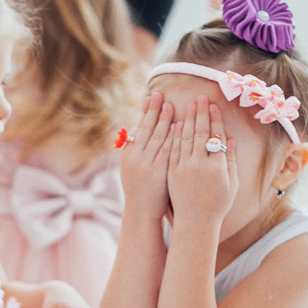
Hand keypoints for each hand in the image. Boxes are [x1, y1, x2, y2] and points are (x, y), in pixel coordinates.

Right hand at [119, 92, 174, 219]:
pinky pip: (167, 150)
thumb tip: (138, 130)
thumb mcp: (132, 168)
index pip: (138, 127)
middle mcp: (135, 157)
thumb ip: (136, 150)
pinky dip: (173, 137)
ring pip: (157, 137)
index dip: (146, 112)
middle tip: (161, 94)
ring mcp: (147, 164)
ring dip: (164, 120)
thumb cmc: (141, 190)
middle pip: (147, 128)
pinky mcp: (159, 172)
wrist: (142, 213)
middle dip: (154, 110)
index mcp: (128, 154)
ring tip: (172, 105)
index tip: (152, 97)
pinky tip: (179, 126)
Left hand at [167, 97, 236, 227]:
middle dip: (201, 113)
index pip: (216, 136)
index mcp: (217, 167)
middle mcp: (199, 165)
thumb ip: (230, 160)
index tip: (214, 105)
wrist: (195, 222)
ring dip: (187, 119)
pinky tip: (177, 124)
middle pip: (200, 133)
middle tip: (200, 97)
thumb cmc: (217, 204)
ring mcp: (183, 168)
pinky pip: (173, 149)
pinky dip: (175, 136)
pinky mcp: (171, 172)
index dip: (215, 119)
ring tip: (188, 105)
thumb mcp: (231, 183)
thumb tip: (230, 139)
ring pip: (185, 138)